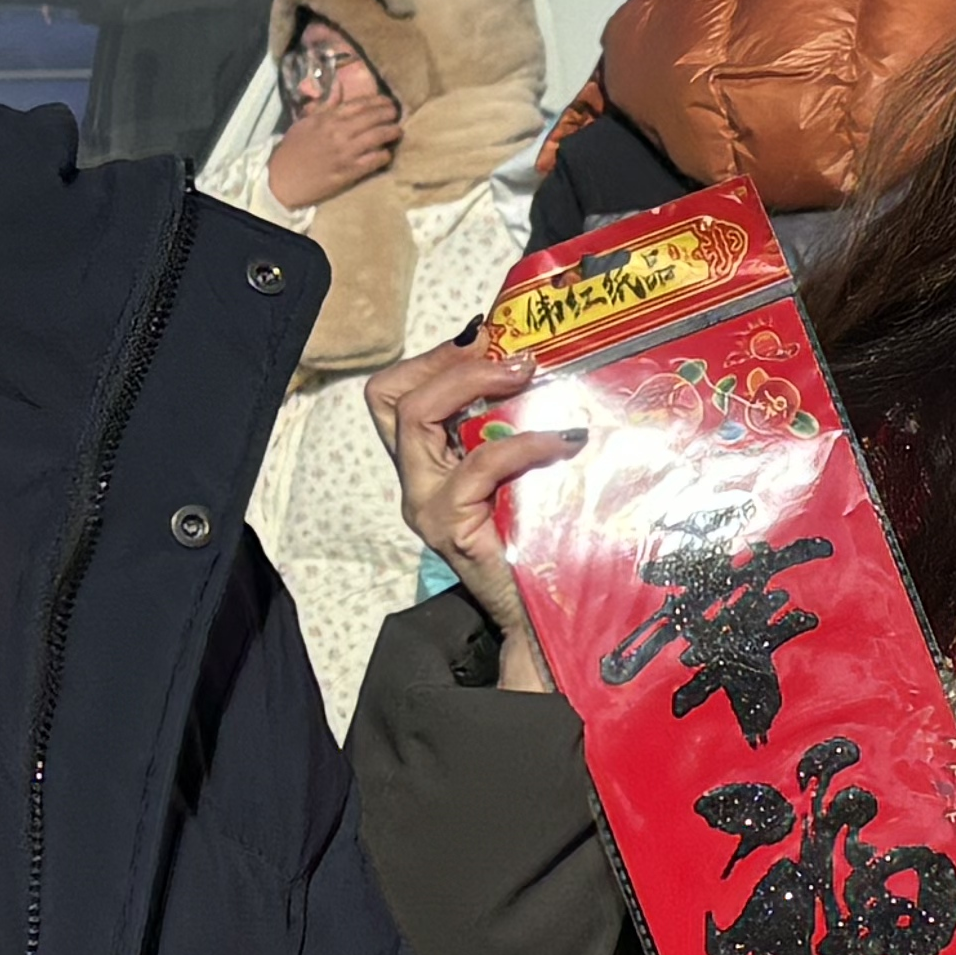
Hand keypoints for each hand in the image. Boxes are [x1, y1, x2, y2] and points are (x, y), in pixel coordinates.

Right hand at [263, 71, 403, 213]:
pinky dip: (384, 155)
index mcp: (328, 118)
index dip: (377, 101)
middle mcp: (339, 132)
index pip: (359, 104)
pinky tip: (387, 153)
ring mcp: (346, 152)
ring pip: (377, 137)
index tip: (387, 101)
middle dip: (389, 114)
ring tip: (397, 131)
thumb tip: (339, 85)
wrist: (282, 178)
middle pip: (373, 118)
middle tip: (396, 114)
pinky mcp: (349, 172)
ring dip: (391, 132)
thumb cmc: (293, 149)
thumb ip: (325, 104)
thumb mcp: (305, 121)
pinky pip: (374, 160)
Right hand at [365, 342, 578, 684]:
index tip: (486, 338)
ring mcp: (429, 505)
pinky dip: (523, 442)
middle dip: (446, 361)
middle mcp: (417, 482)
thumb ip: (515, 429)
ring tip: (529, 376)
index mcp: (428, 463)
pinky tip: (564, 442)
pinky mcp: (454, 527)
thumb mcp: (522, 471)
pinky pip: (478, 465)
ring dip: (475, 384)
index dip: (433, 357)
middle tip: (507, 356)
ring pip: (416, 417)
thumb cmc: (541, 539)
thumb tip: (544, 367)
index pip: (395, 394)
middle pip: (390, 397)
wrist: (545, 616)